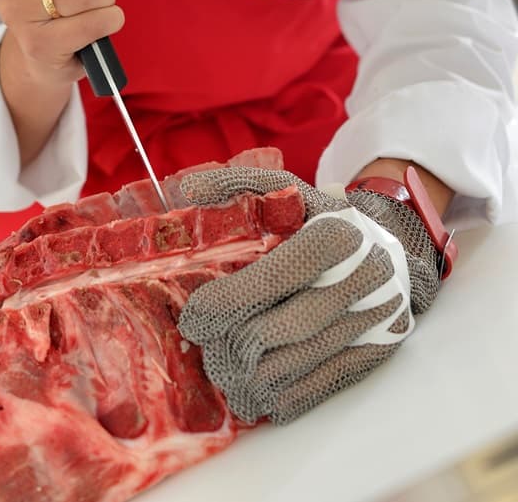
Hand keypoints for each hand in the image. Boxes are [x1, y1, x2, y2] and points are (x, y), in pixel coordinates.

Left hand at [177, 167, 440, 425]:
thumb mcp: (290, 191)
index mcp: (336, 234)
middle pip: (289, 326)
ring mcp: (376, 316)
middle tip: (207, 351)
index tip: (195, 318)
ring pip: (305, 360)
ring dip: (258, 376)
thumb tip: (189, 188)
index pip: (276, 277)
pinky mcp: (380, 348)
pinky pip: (328, 382)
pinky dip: (290, 395)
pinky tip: (260, 396)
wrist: (393, 243)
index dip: (229, 301)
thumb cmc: (325, 218)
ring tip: (226, 373)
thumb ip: (240, 186)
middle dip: (239, 344)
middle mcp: (363, 276)